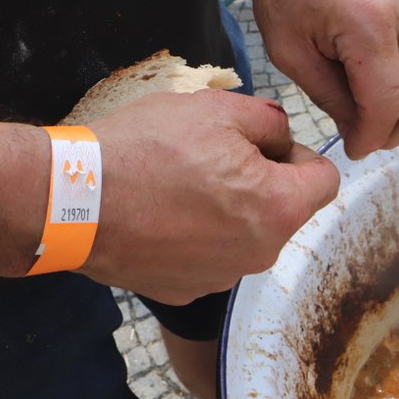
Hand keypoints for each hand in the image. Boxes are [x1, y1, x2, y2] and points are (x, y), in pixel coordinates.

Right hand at [81, 89, 338, 303]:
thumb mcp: (219, 109)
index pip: (326, 180)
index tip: (267, 144)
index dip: (300, 154)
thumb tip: (284, 136)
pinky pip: (212, 255)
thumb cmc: (147, 149)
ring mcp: (224, 277)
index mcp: (280, 209)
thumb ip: (271, 121)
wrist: (72, 201)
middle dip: (264, 181)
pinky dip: (198, 234)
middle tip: (216, 156)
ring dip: (231, 209)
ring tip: (183, 183)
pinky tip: (164, 213)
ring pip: (249, 233)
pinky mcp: (188, 289)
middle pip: (286, 209)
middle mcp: (261, 253)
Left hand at [248, 0, 398, 158]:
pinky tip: (373, 90)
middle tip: (363, 142)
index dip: (372, 138)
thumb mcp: (289, 48)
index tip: (354, 152)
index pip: (388, 105)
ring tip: (366, 119)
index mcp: (369, 25)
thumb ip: (328, 97)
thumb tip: (357, 132)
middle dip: (394, 133)